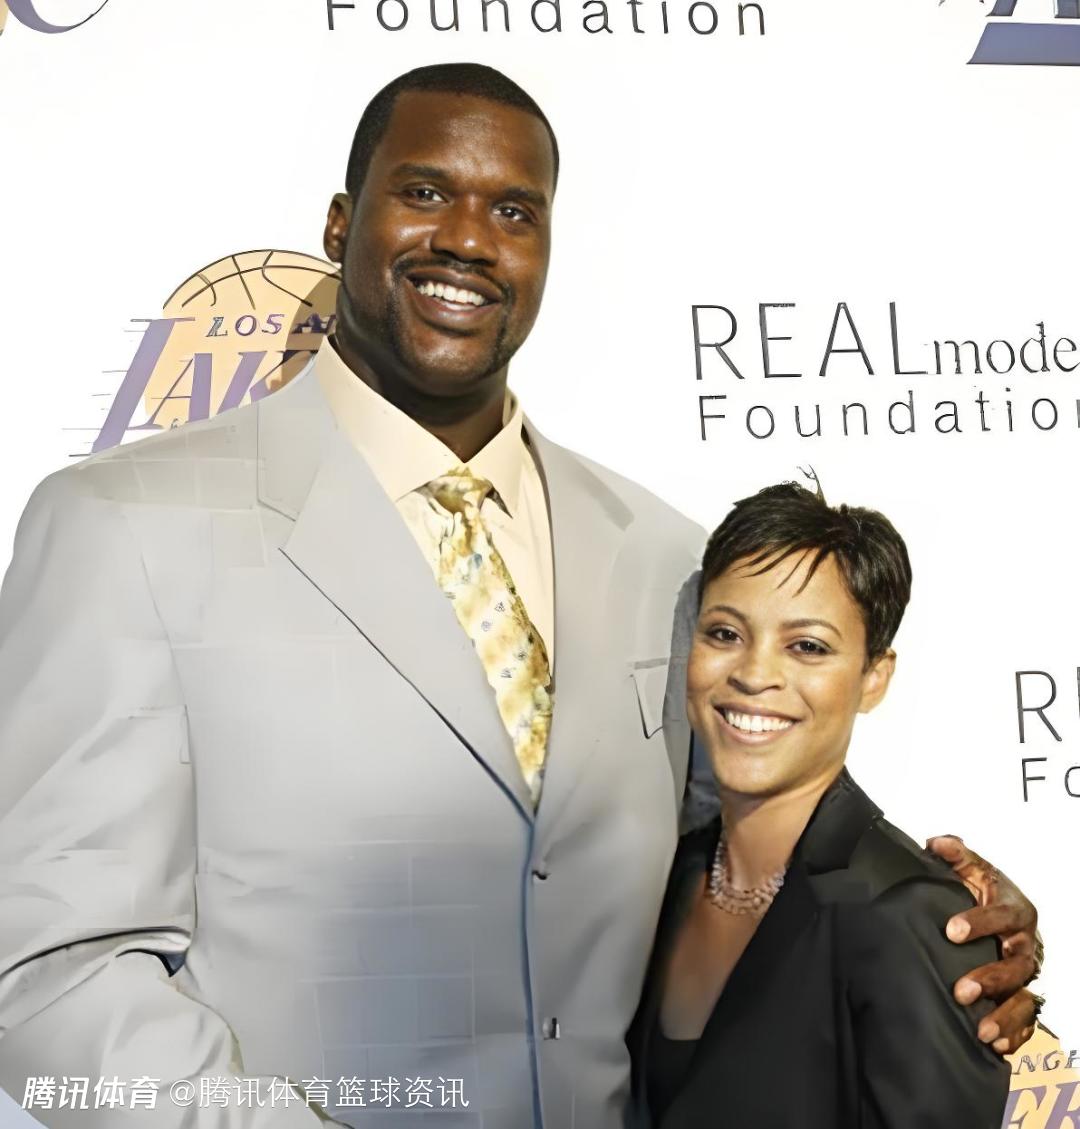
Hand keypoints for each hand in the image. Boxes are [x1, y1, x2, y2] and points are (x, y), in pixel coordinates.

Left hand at [926, 835, 1039, 1054]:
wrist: (1003, 916)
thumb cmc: (985, 893)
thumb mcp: (973, 869)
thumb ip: (956, 854)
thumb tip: (936, 843)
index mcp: (1015, 911)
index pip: (1003, 917)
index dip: (980, 922)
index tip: (951, 930)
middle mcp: (1025, 945)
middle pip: (1015, 965)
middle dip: (990, 978)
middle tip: (961, 990)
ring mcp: (1027, 975)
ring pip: (1024, 998)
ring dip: (1004, 1015)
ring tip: (981, 1029)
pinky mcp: (1024, 996)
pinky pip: (1027, 1020)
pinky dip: (1015, 1034)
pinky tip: (996, 1046)